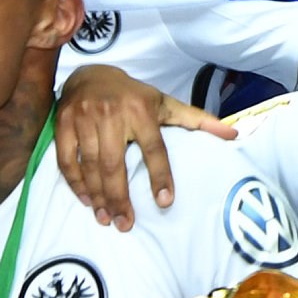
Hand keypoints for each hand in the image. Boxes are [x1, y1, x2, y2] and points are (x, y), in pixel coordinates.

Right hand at [51, 64, 234, 229]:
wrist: (90, 73)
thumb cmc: (133, 96)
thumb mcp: (166, 104)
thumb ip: (198, 121)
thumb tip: (234, 134)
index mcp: (141, 110)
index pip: (154, 148)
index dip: (160, 176)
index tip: (164, 202)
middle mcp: (112, 114)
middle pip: (115, 164)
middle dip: (119, 197)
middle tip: (125, 224)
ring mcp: (84, 118)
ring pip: (91, 165)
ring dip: (98, 195)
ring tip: (106, 218)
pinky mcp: (63, 123)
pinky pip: (66, 159)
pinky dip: (75, 182)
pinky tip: (86, 200)